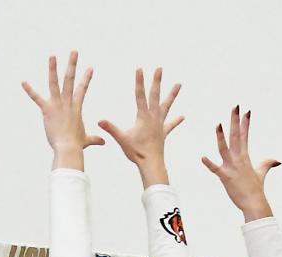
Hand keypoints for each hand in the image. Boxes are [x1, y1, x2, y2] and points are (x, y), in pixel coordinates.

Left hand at [22, 52, 104, 170]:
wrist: (68, 147)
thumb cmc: (76, 145)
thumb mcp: (86, 140)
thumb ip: (94, 139)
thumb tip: (103, 142)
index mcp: (76, 108)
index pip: (82, 89)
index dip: (86, 78)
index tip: (90, 68)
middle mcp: (67, 103)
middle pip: (70, 80)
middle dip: (72, 64)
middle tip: (73, 51)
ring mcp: (57, 105)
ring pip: (55, 83)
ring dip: (53, 68)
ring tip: (52, 55)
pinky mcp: (47, 110)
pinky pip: (37, 98)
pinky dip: (29, 90)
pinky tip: (23, 82)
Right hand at [98, 68, 183, 186]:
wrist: (151, 163)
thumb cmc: (136, 152)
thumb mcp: (122, 139)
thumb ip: (111, 129)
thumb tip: (99, 121)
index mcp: (143, 117)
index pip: (140, 95)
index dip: (139, 82)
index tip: (140, 69)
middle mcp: (153, 117)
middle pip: (155, 95)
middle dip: (157, 81)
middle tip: (159, 68)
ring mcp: (160, 124)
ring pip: (166, 106)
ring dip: (172, 95)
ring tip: (179, 84)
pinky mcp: (163, 132)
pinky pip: (170, 124)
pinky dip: (176, 120)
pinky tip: (182, 116)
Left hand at [202, 107, 279, 221]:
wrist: (254, 203)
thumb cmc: (256, 189)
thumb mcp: (262, 173)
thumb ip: (267, 164)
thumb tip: (277, 160)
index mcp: (245, 156)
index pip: (245, 135)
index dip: (245, 123)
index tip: (246, 110)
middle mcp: (238, 159)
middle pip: (236, 136)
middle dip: (235, 121)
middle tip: (235, 106)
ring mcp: (232, 167)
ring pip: (225, 149)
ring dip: (221, 137)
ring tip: (218, 124)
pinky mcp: (226, 177)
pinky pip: (216, 169)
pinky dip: (209, 164)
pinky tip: (202, 157)